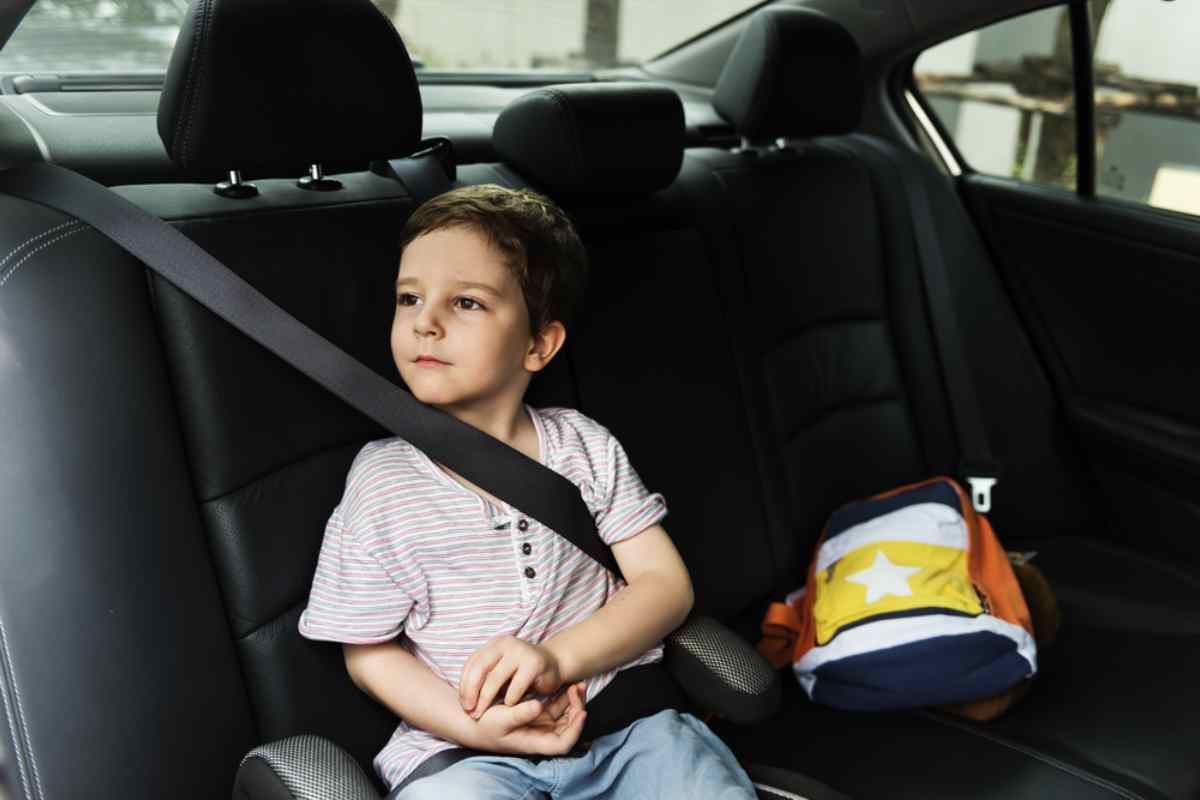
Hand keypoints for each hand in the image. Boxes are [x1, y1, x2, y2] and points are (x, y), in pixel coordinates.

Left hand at [459, 635, 563, 718]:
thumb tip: (464, 701)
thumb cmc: (521, 673)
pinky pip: (516, 685)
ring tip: (482, 713)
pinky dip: (509, 699)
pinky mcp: (535, 663)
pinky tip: (508, 707)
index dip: (464, 685)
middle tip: (469, 711)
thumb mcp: (500, 672)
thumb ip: (484, 678)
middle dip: (471, 692)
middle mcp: (506, 644)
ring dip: (486, 699)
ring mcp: (520, 651)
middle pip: (480, 669)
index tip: (463, 705)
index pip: (472, 663)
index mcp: (494, 644)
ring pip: (495, 678)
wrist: (554, 664)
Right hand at [468, 681, 586, 755]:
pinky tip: (567, 684)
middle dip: (578, 709)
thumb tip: (538, 706)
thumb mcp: (500, 720)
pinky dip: (564, 698)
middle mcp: (540, 736)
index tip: (582, 711)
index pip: (562, 744)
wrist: (472, 721)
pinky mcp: (536, 714)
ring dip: (573, 701)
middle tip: (580, 688)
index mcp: (533, 742)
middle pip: (568, 728)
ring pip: (565, 716)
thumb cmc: (484, 725)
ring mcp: (540, 725)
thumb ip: (519, 714)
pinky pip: (556, 707)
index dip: (575, 730)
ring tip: (578, 684)